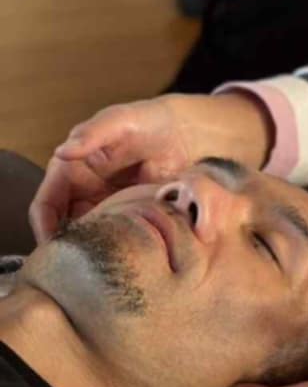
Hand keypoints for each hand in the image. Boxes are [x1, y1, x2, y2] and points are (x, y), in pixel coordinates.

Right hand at [29, 93, 270, 242]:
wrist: (184, 131)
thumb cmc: (148, 119)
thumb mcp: (119, 120)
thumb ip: (92, 134)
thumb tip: (62, 151)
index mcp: (69, 170)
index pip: (45, 205)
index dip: (44, 227)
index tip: (55, 251)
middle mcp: (81, 192)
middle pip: (63, 228)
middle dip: (69, 248)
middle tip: (83, 267)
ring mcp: (104, 205)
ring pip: (90, 236)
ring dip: (94, 251)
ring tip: (105, 266)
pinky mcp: (128, 215)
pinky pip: (117, 236)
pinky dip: (119, 247)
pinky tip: (128, 256)